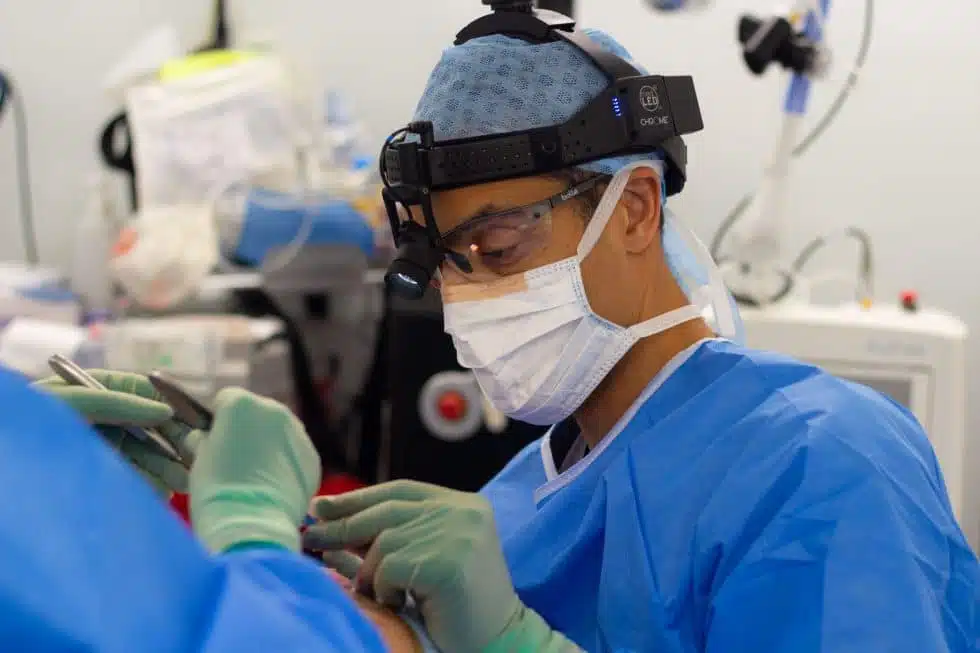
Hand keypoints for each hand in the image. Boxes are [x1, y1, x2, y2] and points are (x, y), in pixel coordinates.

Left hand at [34, 370, 198, 497]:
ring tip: (186, 480)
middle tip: (196, 454)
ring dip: (166, 466)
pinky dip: (150, 486)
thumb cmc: (26, 427)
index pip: (138, 390)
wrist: (4, 471)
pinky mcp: (96, 481)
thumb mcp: (71, 401)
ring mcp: (96, 452)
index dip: (166, 401)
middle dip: (171, 440)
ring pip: (142, 456)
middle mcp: (96, 421)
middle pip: (146, 426)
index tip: (192, 415)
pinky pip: (130, 481)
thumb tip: (165, 410)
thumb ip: (119, 402)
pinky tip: (164, 492)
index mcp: (89, 393)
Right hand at [189, 387, 321, 552]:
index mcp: (241, 403)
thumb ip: (204, 438)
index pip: (225, 399)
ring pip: (279, 432)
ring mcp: (297, 433)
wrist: (252, 523)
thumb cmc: (215, 489)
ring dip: (268, 445)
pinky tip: (272, 486)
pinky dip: (285, 464)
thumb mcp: (198, 458)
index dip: (217, 419)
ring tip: (253, 476)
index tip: (212, 439)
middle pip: (256, 412)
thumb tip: (204, 436)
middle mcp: (274, 410)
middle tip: (234, 459)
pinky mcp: (312, 457)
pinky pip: (294, 454)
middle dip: (246, 429)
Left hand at [302, 480, 522, 652]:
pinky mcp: (446, 561)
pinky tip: (400, 603)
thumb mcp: (422, 560)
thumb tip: (326, 522)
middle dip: (342, 526)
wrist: (498, 642)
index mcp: (462, 504)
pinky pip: (390, 569)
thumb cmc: (456, 606)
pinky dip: (385, 590)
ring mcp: (457, 533)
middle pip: (385, 511)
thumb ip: (390, 537)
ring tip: (381, 595)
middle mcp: (462, 511)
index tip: (321, 506)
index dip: (357, 498)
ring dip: (371, 574)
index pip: (399, 491)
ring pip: (383, 543)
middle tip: (309, 538)